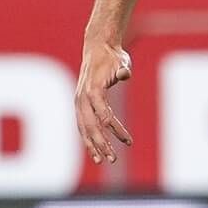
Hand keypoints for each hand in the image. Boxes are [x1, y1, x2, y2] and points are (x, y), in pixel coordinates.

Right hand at [76, 36, 133, 163]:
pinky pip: (82, 124)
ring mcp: (79, 101)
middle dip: (101, 144)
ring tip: (102, 160)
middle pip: (91, 126)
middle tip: (113, 159)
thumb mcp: (122, 61)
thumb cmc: (112, 56)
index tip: (129, 141)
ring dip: (92, 145)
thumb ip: (123, 69)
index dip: (116, 130)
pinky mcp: (79, 103)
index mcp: (93, 90)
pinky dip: (87, 137)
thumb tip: (125, 74)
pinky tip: (95, 149)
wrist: (97, 47)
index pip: (104, 116)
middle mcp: (82, 98)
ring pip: (83, 128)